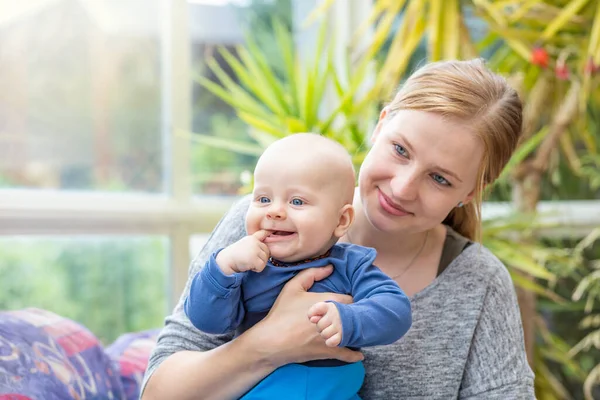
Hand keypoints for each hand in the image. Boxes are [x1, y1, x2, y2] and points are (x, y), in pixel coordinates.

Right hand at [216, 230, 269, 274]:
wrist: (225, 261)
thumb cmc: (234, 256)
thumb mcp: (244, 245)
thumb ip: (254, 244)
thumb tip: (266, 250)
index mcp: (252, 238)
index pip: (263, 233)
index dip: (269, 232)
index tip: (272, 231)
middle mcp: (254, 242)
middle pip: (267, 252)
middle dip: (261, 258)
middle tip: (250, 260)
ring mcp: (254, 249)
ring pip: (265, 260)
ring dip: (258, 264)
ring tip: (248, 262)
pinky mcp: (254, 258)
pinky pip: (261, 267)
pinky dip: (256, 269)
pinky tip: (248, 266)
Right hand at [243, 266, 362, 368]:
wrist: (272, 340)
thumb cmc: (282, 313)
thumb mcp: (292, 287)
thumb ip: (311, 274)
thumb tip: (330, 267)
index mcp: (328, 302)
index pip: (352, 298)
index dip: (353, 299)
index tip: (351, 300)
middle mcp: (334, 319)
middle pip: (356, 315)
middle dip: (356, 314)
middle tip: (355, 314)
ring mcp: (333, 336)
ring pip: (355, 334)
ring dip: (356, 332)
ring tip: (356, 330)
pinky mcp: (328, 351)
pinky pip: (348, 355)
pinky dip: (354, 355)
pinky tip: (359, 354)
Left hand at [307, 302, 342, 346]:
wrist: (354, 320)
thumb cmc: (335, 315)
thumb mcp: (326, 309)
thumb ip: (315, 312)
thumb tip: (311, 319)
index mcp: (330, 306)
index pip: (316, 308)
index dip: (312, 314)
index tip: (316, 316)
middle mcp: (336, 315)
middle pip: (319, 325)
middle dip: (320, 327)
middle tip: (327, 325)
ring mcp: (340, 326)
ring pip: (324, 334)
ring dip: (325, 335)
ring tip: (330, 331)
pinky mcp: (343, 336)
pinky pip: (330, 342)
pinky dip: (330, 342)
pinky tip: (332, 338)